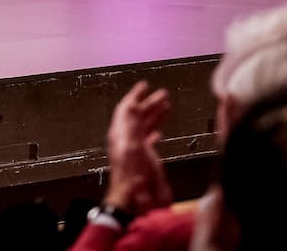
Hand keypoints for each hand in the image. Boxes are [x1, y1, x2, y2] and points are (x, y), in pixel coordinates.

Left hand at [104, 80, 173, 215]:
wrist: (137, 200)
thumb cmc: (133, 174)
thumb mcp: (132, 145)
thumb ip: (133, 124)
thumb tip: (133, 104)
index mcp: (121, 134)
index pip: (126, 109)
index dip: (135, 96)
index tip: (145, 85)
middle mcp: (126, 140)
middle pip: (137, 116)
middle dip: (149, 103)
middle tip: (162, 93)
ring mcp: (135, 150)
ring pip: (144, 127)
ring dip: (154, 115)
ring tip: (166, 105)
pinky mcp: (144, 160)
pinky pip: (148, 141)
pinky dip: (154, 132)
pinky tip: (160, 132)